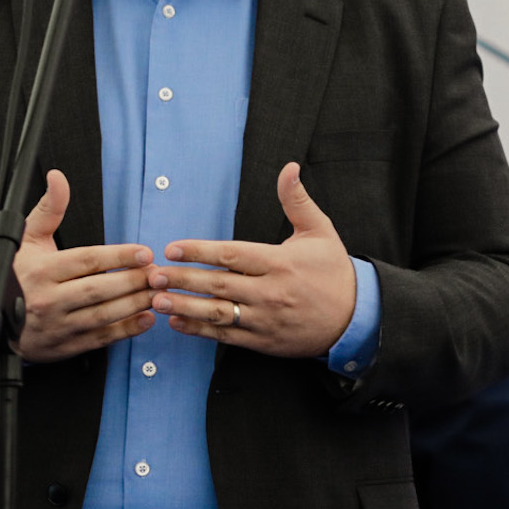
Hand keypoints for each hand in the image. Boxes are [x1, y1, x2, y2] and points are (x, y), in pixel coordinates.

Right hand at [11, 169, 155, 361]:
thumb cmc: (18, 274)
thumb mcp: (28, 238)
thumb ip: (49, 209)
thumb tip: (58, 178)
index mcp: (41, 270)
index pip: (87, 261)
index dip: (118, 256)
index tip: (144, 252)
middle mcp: (47, 299)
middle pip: (98, 289)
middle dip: (133, 281)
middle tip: (158, 274)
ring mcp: (56, 325)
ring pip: (102, 315)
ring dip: (134, 305)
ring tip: (157, 293)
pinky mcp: (64, 346)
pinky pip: (99, 338)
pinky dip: (126, 330)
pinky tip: (145, 319)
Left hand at [147, 162, 355, 356]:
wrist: (356, 317)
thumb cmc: (334, 271)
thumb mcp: (320, 231)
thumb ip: (297, 200)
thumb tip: (289, 168)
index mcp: (280, 262)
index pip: (232, 255)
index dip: (200, 251)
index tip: (173, 248)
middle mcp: (271, 291)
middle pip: (219, 284)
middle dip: (183, 279)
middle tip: (152, 275)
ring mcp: (266, 318)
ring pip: (219, 313)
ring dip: (185, 307)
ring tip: (157, 300)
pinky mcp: (265, 340)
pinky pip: (227, 335)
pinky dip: (201, 330)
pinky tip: (178, 322)